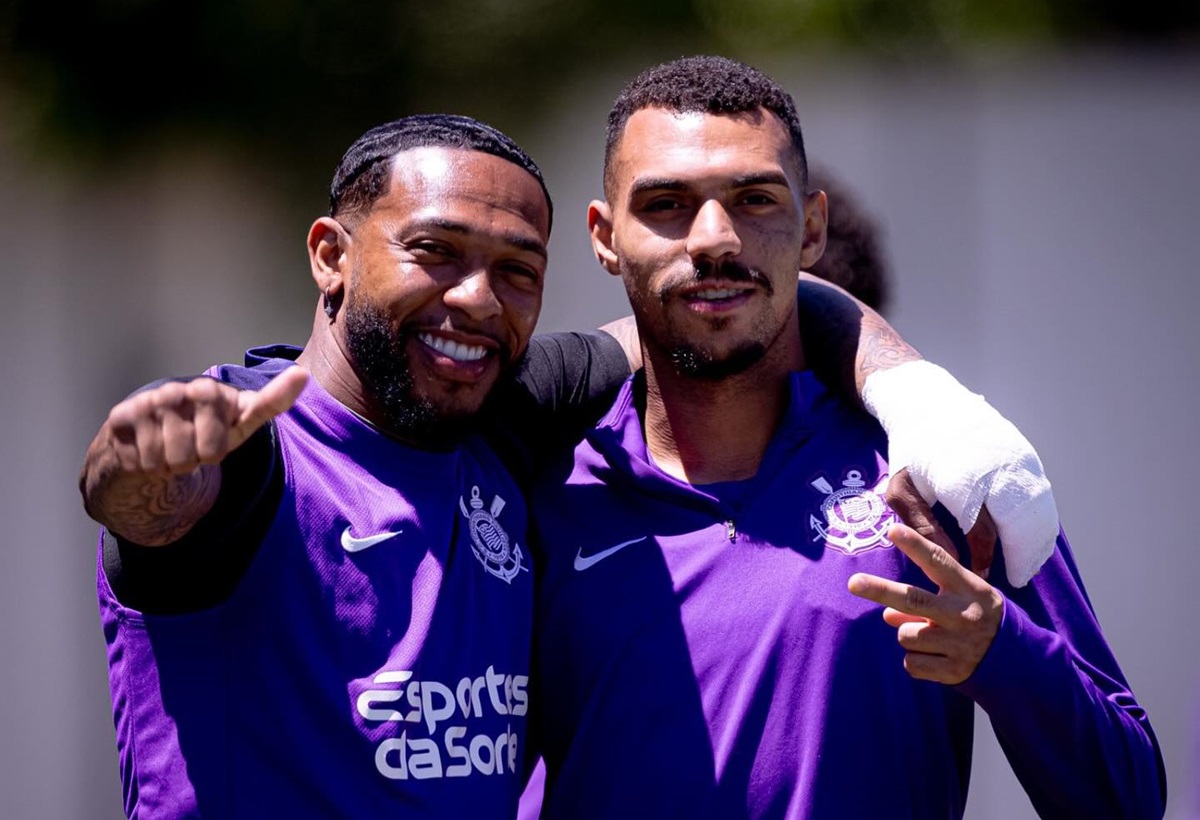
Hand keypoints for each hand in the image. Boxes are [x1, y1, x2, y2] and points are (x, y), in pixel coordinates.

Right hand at [104, 366, 307, 475]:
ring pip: (172, 461)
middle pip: (205, 454)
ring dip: (171, 466)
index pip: (243, 411)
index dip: (262, 407)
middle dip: (198, 461)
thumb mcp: (238, 423)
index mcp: (213, 392)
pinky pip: (144, 463)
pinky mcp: (121, 417)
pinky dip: (146, 468)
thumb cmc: (200, 431)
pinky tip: (146, 451)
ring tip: (169, 450)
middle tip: (190, 448)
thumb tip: (302, 374)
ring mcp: (150, 402)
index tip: (300, 377)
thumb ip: (269, 403)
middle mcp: (182, 391)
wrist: (144, 440)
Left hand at [847, 523, 1003, 684]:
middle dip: (880, 590)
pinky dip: (916, 660)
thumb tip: (887, 615)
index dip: (915, 545)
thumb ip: (925, 599)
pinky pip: (911, 663)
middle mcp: (964, 615)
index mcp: (969, 588)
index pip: (939, 562)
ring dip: (910, 635)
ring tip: (933, 637)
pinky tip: (937, 656)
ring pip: (906, 635)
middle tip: (853, 582)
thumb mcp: (959, 597)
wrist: (1016, 659)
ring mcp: (960, 645)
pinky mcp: (954, 671)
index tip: (892, 530)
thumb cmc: (976, 615)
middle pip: (914, 600)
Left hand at [862, 360, 1058, 586]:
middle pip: (1023, 523)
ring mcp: (1016, 458)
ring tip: (1029, 564)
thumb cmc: (910, 451)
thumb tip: (951, 562)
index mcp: (963, 480)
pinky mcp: (1025, 451)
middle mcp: (997, 468)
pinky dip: (1041, 516)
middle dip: (1024, 556)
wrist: (928, 402)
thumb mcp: (903, 490)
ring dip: (1037, 538)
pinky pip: (1041, 492)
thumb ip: (925, 527)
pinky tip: (1033, 534)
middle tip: (1018, 580)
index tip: (984, 580)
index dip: (988, 560)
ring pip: (1039, 508)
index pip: (985, 533)